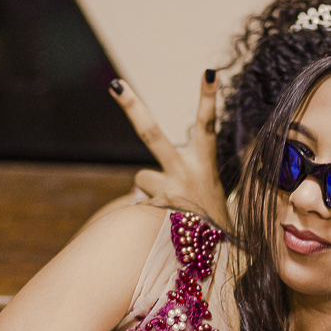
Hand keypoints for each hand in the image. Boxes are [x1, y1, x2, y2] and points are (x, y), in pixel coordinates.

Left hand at [110, 73, 230, 228]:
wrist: (215, 257)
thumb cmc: (212, 221)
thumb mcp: (212, 192)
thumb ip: (185, 175)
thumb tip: (145, 178)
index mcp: (204, 165)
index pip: (208, 126)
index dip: (209, 99)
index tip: (209, 72)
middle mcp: (184, 174)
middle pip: (152, 135)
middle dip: (133, 107)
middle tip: (115, 84)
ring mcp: (168, 192)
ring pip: (141, 179)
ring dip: (151, 191)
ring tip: (172, 210)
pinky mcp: (155, 211)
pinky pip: (138, 204)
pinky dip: (147, 212)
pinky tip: (164, 227)